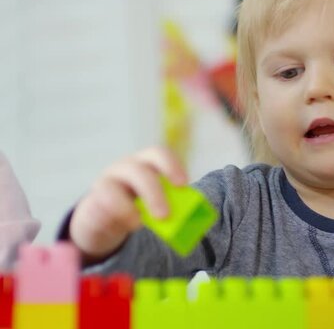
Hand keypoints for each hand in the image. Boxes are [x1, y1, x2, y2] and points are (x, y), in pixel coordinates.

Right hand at [69, 146, 187, 262]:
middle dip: (153, 193)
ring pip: (112, 188)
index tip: (183, 184)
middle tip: (165, 216)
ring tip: (139, 224)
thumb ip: (172, 202)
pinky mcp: (92, 202)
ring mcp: (106, 183)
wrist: (105, 218)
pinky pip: (101, 206)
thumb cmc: (140, 204)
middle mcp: (126, 168)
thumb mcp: (157, 200)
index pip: (158, 154)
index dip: (171, 165)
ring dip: (127, 209)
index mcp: (146, 163)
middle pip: (139, 171)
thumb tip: (198, 217)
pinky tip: (129, 224)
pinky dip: (116, 216)